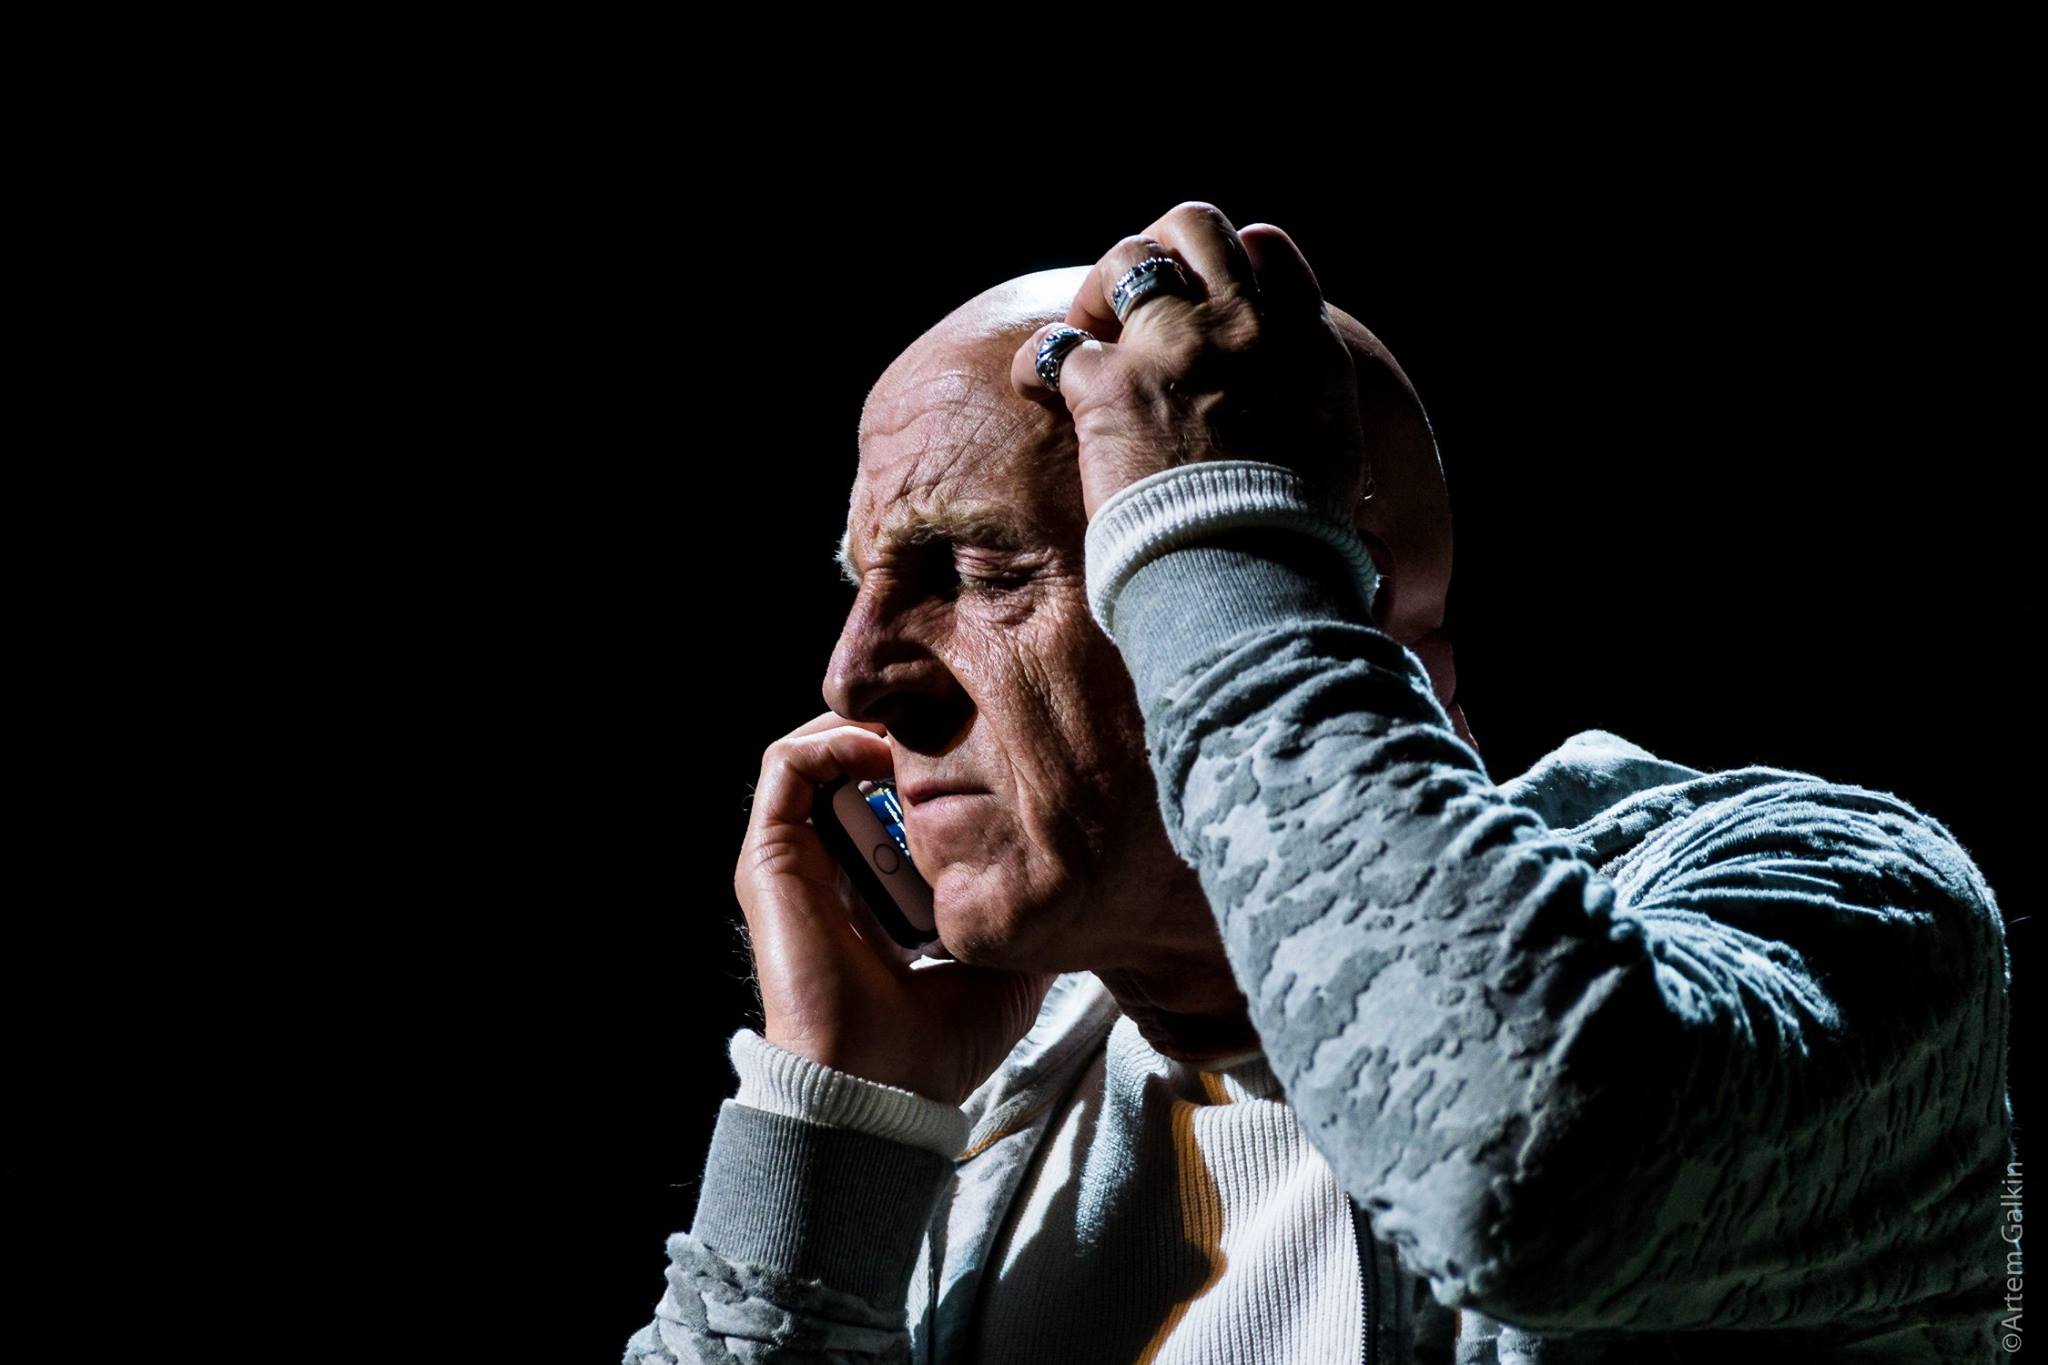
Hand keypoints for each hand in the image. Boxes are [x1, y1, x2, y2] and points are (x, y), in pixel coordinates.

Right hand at [735, 711, 1057, 1105]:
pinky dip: (831, 740)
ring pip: (820, 751)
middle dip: (910, 731)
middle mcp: (835, 865)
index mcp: (881, 889)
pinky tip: (884, 749)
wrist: (880, 1084)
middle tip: (958, 714)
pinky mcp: (771, 855)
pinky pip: (785, 765)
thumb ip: (1023, 911)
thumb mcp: (1007, 964)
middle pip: (859, 765)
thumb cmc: (937, 1042)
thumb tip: (1078, 874)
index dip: (938, 762)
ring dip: (872, 726)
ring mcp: (798, 858)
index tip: (986, 742)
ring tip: (924, 722)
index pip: (896, 799)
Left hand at [1010, 201, 1368, 519]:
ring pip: (1126, 260)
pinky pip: (1054, 344)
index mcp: (1305, 348)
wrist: (1252, 577)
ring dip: (1098, 292)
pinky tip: (1038, 391)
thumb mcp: (1336, 471)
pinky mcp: (1111, 385)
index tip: (1207, 294)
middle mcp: (1244, 329)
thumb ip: (1317, 433)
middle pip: (1196, 227)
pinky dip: (1038, 364)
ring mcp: (1176, 348)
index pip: (1268, 252)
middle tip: (1134, 305)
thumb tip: (1320, 469)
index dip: (1230, 260)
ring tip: (1088, 337)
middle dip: (1157, 250)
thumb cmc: (1295, 547)